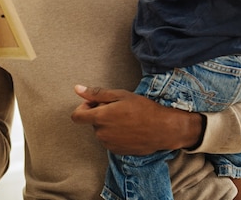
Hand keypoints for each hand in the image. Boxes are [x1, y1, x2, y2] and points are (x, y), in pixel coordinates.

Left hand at [70, 85, 203, 154]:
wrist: (163, 129)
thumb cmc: (143, 109)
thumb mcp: (120, 95)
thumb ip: (96, 93)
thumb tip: (77, 89)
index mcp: (100, 117)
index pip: (77, 116)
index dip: (83, 108)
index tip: (95, 103)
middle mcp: (101, 133)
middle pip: (92, 122)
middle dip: (100, 114)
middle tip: (119, 108)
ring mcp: (109, 144)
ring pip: (101, 131)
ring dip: (108, 125)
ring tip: (126, 119)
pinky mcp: (117, 151)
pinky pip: (110, 141)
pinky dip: (115, 134)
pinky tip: (129, 129)